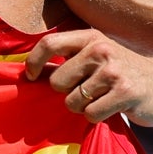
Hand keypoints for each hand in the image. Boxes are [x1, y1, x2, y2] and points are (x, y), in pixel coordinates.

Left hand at [25, 29, 152, 123]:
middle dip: (66, 92)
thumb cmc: (119, 73)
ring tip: (101, 98)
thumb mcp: (95, 56)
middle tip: (86, 90)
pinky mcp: (125, 92)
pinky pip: (90, 114)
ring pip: (72, 101)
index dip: (34, 62)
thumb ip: (67, 59)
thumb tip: (28, 71)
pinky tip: (111, 107)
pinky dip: (96, 116)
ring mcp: (114, 71)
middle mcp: (102, 50)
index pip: (49, 43)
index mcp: (90, 37)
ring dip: (82, 106)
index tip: (31, 76)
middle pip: (57, 81)